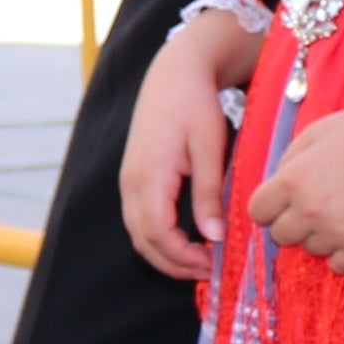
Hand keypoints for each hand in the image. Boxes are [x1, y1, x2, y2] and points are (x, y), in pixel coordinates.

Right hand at [120, 13, 259, 280]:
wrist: (174, 72)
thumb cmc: (194, 104)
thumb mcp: (209, 148)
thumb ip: (208, 195)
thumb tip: (215, 236)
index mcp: (149, 177)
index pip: (159, 236)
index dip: (185, 259)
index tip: (214, 264)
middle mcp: (131, 184)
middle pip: (144, 242)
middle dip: (175, 264)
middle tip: (210, 271)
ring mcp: (128, 181)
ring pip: (139, 234)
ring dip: (166, 253)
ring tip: (201, 259)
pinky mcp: (133, 177)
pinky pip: (140, 219)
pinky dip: (160, 237)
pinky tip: (188, 238)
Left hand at [253, 100, 343, 267]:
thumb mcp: (316, 132)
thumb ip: (289, 161)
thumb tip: (276, 186)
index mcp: (292, 180)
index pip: (257, 212)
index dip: (268, 205)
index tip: (282, 200)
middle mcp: (310, 210)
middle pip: (280, 236)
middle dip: (291, 221)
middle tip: (314, 204)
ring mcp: (336, 231)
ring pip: (310, 250)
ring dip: (319, 236)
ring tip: (339, 212)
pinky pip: (338, 265)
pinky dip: (341, 253)